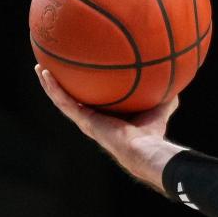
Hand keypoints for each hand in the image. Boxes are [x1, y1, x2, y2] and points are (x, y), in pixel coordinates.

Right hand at [34, 64, 183, 190]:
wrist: (143, 148)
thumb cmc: (153, 134)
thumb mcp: (160, 109)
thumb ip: (167, 98)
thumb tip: (177, 85)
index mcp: (108, 119)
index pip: (94, 103)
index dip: (86, 91)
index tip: (81, 77)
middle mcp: (93, 120)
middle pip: (73, 100)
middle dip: (63, 86)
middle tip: (52, 70)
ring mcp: (86, 121)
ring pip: (62, 100)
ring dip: (50, 84)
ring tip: (40, 68)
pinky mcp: (83, 121)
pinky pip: (63, 101)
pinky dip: (52, 87)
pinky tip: (44, 72)